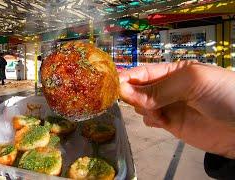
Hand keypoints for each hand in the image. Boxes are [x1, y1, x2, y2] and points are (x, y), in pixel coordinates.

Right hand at [119, 61, 234, 158]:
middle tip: (137, 101)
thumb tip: (124, 92)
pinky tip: (161, 121)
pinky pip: (150, 120)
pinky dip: (150, 120)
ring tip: (157, 113)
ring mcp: (168, 106)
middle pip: (138, 89)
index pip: (142, 71)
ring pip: (140, 106)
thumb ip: (158, 89)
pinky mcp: (171, 125)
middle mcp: (167, 88)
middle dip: (132, 94)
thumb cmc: (224, 94)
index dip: (126, 76)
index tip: (111, 84)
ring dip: (142, 109)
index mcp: (173, 70)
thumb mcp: (191, 82)